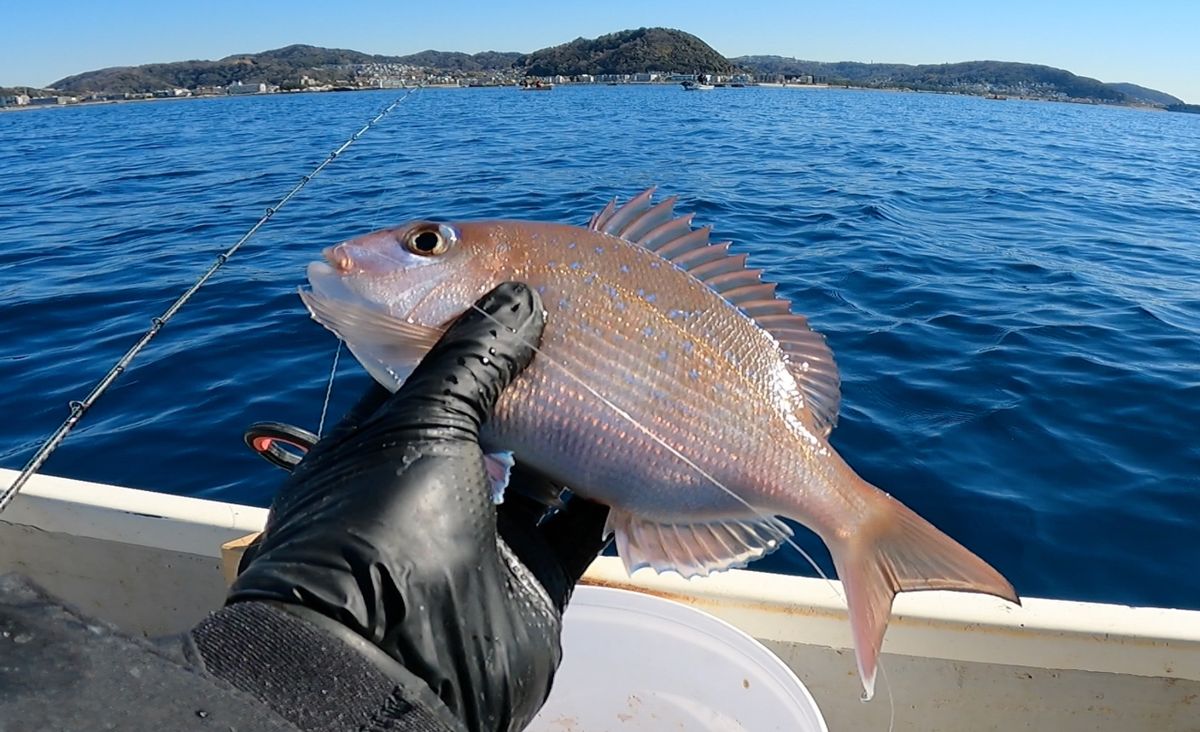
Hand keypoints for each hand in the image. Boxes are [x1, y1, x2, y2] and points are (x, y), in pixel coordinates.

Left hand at [227, 282, 610, 731]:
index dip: (475, 334)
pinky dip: (606, 497)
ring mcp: (481, 535)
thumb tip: (522, 296)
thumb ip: (475, 356)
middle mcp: (431, 487)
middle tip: (586, 338)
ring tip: (621, 387)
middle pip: (494, 420)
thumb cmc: (384, 526)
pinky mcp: (528, 579)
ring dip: (578, 438)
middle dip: (537, 384)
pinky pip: (577, 529)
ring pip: (540, 474)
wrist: (396, 665)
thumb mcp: (422, 421)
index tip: (523, 298)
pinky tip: (639, 455)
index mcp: (385, 442)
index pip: (434, 371)